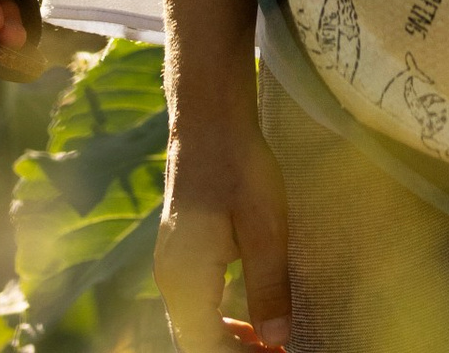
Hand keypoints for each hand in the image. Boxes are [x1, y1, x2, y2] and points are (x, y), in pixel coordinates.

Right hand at [155, 110, 290, 350]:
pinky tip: (246, 317)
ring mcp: (170, 265)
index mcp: (186, 279)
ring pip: (192, 326)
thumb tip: (278, 341)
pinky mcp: (178, 253)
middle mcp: (169, 279)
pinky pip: (192, 305)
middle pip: (194, 342)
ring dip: (227, 341)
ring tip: (266, 343)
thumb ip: (269, 288)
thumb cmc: (238, 167)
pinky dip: (218, 321)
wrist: (209, 119)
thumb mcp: (264, 228)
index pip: (205, 348)